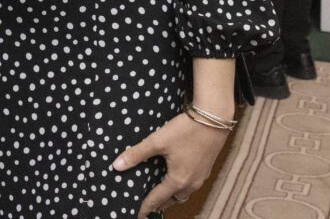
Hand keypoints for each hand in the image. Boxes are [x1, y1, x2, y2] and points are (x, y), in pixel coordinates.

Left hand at [112, 112, 228, 217]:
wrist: (213, 119)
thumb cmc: (185, 130)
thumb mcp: (158, 140)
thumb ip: (137, 153)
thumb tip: (116, 166)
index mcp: (178, 180)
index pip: (157, 199)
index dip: (146, 207)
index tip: (137, 214)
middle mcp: (191, 184)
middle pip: (172, 200)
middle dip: (160, 204)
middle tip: (147, 204)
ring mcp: (200, 178)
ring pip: (183, 194)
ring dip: (171, 196)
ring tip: (160, 193)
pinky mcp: (205, 169)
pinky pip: (191, 186)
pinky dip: (180, 187)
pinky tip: (176, 177)